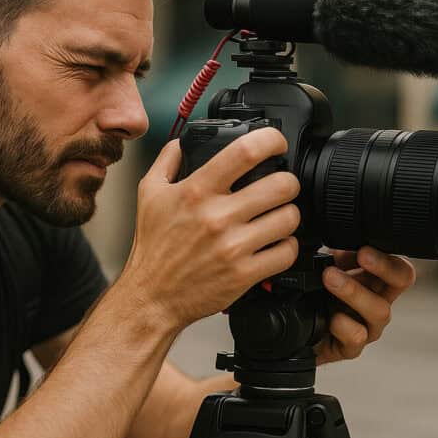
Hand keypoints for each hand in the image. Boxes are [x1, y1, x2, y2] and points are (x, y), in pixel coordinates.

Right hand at [117, 129, 300, 330]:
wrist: (151, 296)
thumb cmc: (153, 248)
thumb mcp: (149, 194)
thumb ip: (168, 160)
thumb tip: (184, 141)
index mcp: (196, 191)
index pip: (245, 152)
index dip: (271, 140)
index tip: (276, 143)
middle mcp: (217, 217)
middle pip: (281, 185)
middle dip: (288, 182)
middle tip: (282, 186)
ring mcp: (233, 247)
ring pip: (289, 218)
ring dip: (289, 215)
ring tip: (278, 216)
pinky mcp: (244, 274)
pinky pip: (286, 252)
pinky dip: (287, 246)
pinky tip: (275, 244)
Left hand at [314, 246, 414, 364]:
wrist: (299, 333)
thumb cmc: (318, 299)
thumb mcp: (327, 269)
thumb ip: (339, 254)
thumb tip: (341, 236)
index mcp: (376, 280)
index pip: (399, 265)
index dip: (389, 256)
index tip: (366, 248)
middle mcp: (378, 301)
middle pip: (401, 282)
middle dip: (383, 266)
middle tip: (362, 255)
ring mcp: (368, 326)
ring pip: (379, 310)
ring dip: (355, 291)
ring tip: (329, 278)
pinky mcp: (351, 347)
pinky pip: (357, 337)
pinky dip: (344, 326)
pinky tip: (331, 318)